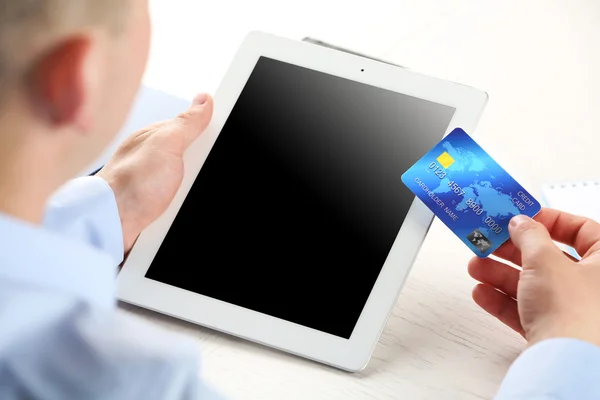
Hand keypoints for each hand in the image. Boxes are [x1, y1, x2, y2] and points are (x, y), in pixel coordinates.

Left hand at [97, 93, 212, 253]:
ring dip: (191, 193)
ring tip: (181, 199)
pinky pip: (181, 205)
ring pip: (190, 185)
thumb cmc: (130, 185)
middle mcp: (156, 160)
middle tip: (191, 178)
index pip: (195, 130)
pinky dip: (182, 209)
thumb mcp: (165, 145)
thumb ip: (187, 123)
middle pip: (195, 161)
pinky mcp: (157, 208)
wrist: (111, 225)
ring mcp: (156, 185)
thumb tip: (204, 99)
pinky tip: (178, 211)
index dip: (209, 137)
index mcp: (157, 139)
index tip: (212, 149)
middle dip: (201, 171)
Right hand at [468, 208, 599, 346]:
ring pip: (533, 284)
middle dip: (512, 250)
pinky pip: (527, 309)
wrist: (565, 363)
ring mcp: (576, 310)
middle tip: (490, 241)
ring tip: (477, 267)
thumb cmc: (573, 312)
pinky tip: (483, 293)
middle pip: (549, 258)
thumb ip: (529, 235)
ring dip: (500, 274)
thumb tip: (520, 223)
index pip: (580, 230)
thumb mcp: (544, 260)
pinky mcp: (556, 331)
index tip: (521, 218)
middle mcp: (594, 286)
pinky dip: (504, 300)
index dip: (548, 220)